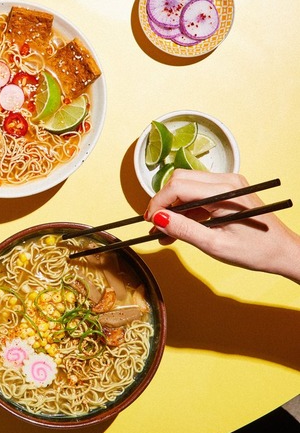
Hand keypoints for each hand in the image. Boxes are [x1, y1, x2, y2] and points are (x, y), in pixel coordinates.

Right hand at [144, 170, 299, 282]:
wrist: (282, 252)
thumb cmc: (256, 250)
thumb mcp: (215, 245)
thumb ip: (184, 230)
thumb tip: (158, 220)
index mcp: (224, 191)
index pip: (177, 186)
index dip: (158, 203)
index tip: (149, 221)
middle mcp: (226, 181)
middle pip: (179, 180)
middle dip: (163, 202)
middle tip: (154, 225)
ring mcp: (227, 184)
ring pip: (186, 186)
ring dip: (172, 207)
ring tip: (164, 232)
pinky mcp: (226, 191)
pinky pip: (197, 194)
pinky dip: (184, 210)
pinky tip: (178, 228)